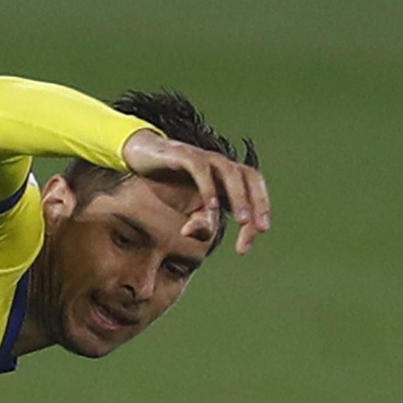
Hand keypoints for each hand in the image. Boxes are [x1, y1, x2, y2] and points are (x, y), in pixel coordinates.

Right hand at [120, 127, 270, 254]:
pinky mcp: (184, 154)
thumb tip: (207, 235)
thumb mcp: (187, 208)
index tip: (244, 248)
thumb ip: (202, 222)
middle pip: (250, 177)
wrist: (142, 156)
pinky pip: (201, 168)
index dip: (255, 219)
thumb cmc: (170, 182)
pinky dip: (209, 187)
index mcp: (227, 178)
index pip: (253, 194)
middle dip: (259, 203)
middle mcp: (220, 165)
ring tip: (242, 220)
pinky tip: (211, 206)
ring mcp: (204, 158)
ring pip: (231, 172)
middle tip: (260, 229)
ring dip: (239, 196)